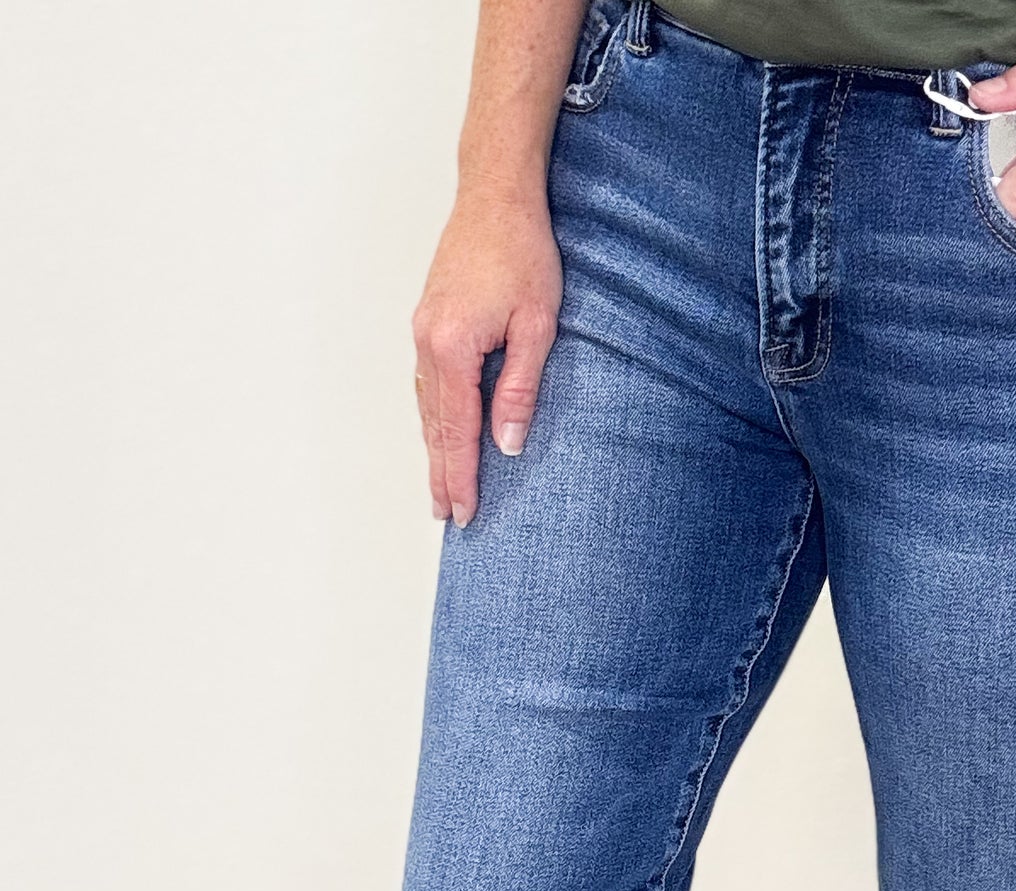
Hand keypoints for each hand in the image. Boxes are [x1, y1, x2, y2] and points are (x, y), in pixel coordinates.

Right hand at [412, 189, 562, 525]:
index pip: (458, 431)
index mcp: (452, 348)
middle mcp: (427, 343)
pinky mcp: (428, 320)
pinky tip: (437, 432)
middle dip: (441, 474)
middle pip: (434, 425)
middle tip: (446, 516)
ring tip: (438, 487)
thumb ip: (519, 390)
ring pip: (425, 406)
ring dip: (433, 449)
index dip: (462, 476)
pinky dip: (431, 416)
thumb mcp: (537, 326)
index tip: (464, 511)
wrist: (495, 194)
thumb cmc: (522, 251)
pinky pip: (425, 382)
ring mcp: (422, 331)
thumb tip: (508, 445)